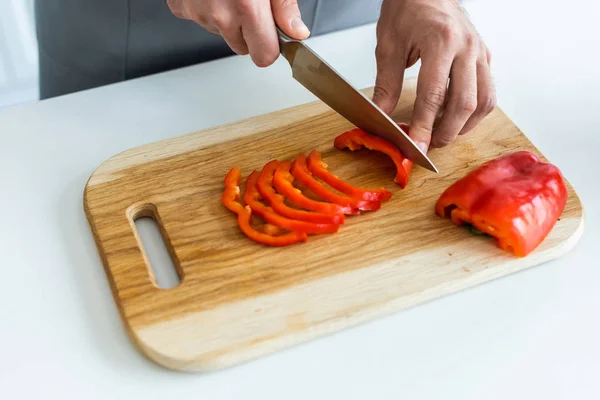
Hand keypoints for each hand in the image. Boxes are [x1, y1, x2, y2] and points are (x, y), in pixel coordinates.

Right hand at [166, 0, 309, 66]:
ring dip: (226, 17)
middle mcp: (219, 15)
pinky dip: (204, 7)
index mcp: (246, 8)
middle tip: (250, 2)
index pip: (263, 56)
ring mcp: (196, 11)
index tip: (273, 36)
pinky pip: (197, 17)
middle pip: (241, 47)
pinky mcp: (179, 5)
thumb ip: (284, 6)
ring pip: (219, 32)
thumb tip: (296, 31)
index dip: (270, 46)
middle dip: (249, 32)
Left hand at [372, 0, 495, 151]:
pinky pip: (488, 91)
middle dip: (446, 131)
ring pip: (484, 101)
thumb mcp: (388, 45)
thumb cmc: (407, 8)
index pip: (434, 95)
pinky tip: (455, 116)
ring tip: (441, 133)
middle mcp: (466, 47)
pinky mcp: (485, 55)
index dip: (424, 126)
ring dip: (464, 125)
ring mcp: (479, 51)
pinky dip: (473, 111)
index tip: (417, 147)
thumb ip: (386, 83)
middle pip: (465, 103)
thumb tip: (381, 116)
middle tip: (427, 145)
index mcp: (441, 41)